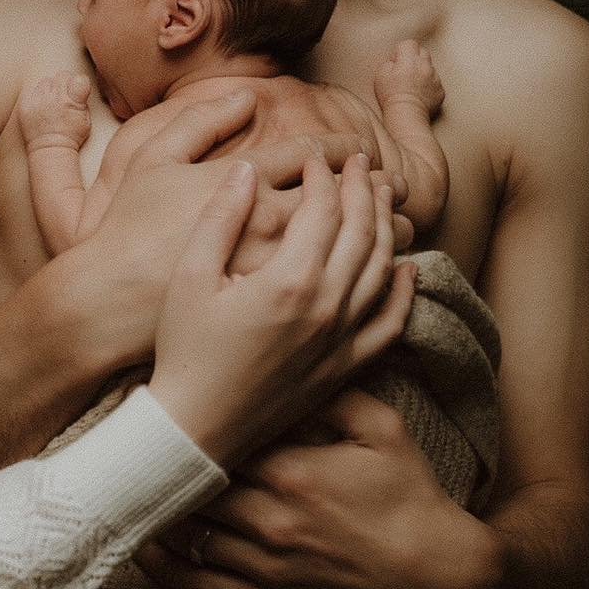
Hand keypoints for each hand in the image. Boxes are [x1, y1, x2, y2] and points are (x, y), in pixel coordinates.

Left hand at [18, 72, 91, 151]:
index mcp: (72, 102)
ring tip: (51, 102)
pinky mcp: (26, 105)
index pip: (78, 78)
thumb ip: (83, 99)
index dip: (78, 83)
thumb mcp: (86, 119)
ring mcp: (39, 101)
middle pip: (61, 76)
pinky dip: (36, 95)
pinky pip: (31, 90)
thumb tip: (80, 84)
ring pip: (45, 81)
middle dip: (64, 84)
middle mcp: (54, 98)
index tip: (76, 90)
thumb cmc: (71, 136)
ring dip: (50, 88)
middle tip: (64, 96)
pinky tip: (40, 106)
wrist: (50, 150)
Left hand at [145, 388, 503, 588]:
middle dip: (165, 463)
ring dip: (160, 510)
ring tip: (131, 485)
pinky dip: (165, 569)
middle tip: (131, 440)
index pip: (218, 440)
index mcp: (293, 470)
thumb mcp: (382, 428)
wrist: (438, 573)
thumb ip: (333, 393)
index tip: (158, 402)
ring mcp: (267, 565)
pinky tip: (144, 547)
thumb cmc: (412, 494)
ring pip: (189, 534)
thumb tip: (292, 360)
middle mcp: (271, 519)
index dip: (186, 421)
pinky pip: (201, 587)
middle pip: (194, 485)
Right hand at [147, 153, 414, 470]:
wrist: (194, 426)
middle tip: (363, 163)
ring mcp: (341, 339)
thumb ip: (221, 218)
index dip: (323, 177)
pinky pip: (390, 323)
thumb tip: (246, 171)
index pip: (324, 209)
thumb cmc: (182, 350)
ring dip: (386, 227)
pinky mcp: (345, 366)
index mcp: (289, 280)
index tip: (315, 161)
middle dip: (364, 189)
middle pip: (362, 231)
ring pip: (382, 269)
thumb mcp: (189, 277)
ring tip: (383, 198)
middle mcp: (326, 306)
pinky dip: (404, 291)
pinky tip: (406, 269)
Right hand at [375, 38, 444, 118]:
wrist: (406, 115)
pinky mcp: (440, 90)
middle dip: (414, 58)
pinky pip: (435, 83)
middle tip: (405, 71)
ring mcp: (435, 78)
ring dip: (422, 72)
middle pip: (422, 52)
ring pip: (430, 67)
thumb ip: (388, 63)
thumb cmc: (391, 96)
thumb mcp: (380, 75)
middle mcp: (425, 66)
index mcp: (409, 60)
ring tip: (412, 85)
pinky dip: (429, 86)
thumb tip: (395, 62)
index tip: (396, 62)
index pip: (409, 43)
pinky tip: (419, 94)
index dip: (400, 51)